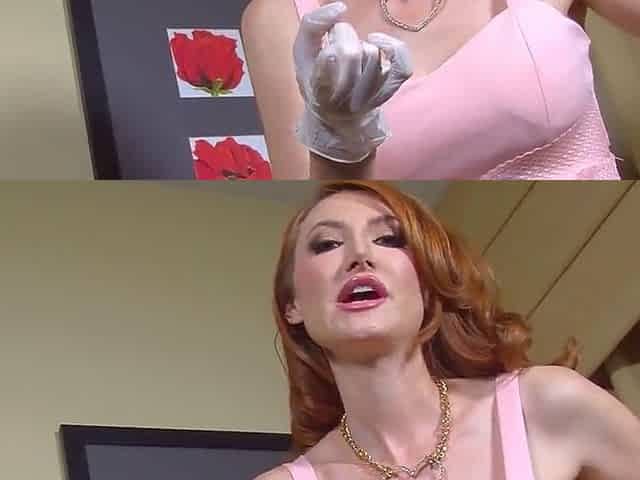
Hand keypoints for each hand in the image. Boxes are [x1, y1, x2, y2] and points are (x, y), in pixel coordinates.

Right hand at [293, 1, 412, 162]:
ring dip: (360, 45)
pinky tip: (376, 41)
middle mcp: (348, 101)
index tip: (330, 54)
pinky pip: (401, 62)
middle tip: (334, 41)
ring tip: (351, 54)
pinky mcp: (392, 88)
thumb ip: (311, 27)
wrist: (340, 113)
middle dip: (342, 37)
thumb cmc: (317, 77)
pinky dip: (391, 46)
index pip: (325, 83)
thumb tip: (339, 9)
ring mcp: (373, 96)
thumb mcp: (303, 54)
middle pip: (352, 55)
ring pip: (373, 55)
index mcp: (320, 95)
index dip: (328, 68)